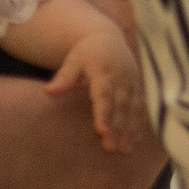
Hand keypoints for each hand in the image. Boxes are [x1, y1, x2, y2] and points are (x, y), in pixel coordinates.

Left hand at [45, 26, 146, 154]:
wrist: (108, 38)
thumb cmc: (86, 53)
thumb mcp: (73, 61)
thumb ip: (63, 77)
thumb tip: (48, 92)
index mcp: (104, 72)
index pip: (103, 95)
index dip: (103, 113)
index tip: (102, 130)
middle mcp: (121, 78)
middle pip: (120, 106)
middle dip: (117, 128)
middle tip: (112, 148)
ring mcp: (132, 83)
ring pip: (133, 109)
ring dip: (130, 129)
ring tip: (125, 150)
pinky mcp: (138, 87)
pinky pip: (141, 107)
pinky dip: (140, 123)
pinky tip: (136, 140)